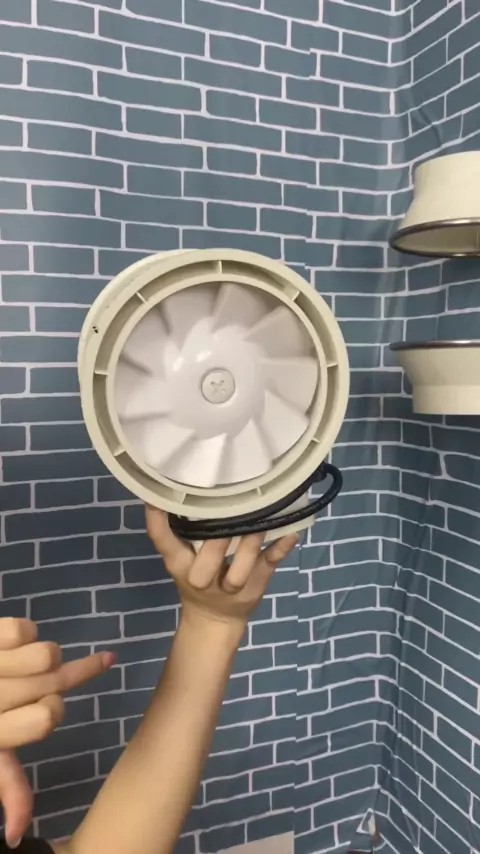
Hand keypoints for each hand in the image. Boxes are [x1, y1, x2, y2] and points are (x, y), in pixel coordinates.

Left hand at [0, 618, 114, 847]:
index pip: (49, 719)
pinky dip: (24, 634)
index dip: (53, 710)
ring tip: (26, 663)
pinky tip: (9, 646)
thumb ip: (7, 788)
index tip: (49, 707)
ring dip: (44, 655)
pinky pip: (25, 628)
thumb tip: (17, 838)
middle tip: (59, 674)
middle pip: (55, 679)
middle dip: (61, 678)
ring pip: (47, 652)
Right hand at [146, 508, 296, 627]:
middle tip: (228, 512)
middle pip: (207, 560)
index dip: (157, 521)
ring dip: (251, 545)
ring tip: (260, 519)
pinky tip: (292, 531)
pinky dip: (281, 548)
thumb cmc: (196, 578)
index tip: (157, 496)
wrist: (215, 620)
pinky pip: (270, 564)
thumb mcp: (180, 559)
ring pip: (240, 569)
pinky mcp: (257, 583)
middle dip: (217, 541)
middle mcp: (202, 576)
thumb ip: (176, 531)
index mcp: (180, 563)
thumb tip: (172, 490)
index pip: (162, 541)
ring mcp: (232, 584)